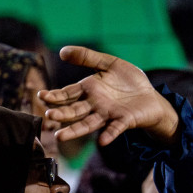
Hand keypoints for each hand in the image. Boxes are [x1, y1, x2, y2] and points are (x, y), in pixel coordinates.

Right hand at [41, 47, 181, 145]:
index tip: (41, 96)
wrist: (151, 96)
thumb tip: (61, 51)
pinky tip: (102, 141)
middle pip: (75, 111)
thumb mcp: (109, 63)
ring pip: (88, 124)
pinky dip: (109, 135)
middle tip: (48, 116)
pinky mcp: (124, 121)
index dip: (55, 95)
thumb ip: (87, 57)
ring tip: (60, 137)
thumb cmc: (129, 81)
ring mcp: (108, 114)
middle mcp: (95, 105)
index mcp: (90, 90)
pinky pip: (115, 129)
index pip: (68, 94)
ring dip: (75, 130)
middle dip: (61, 113)